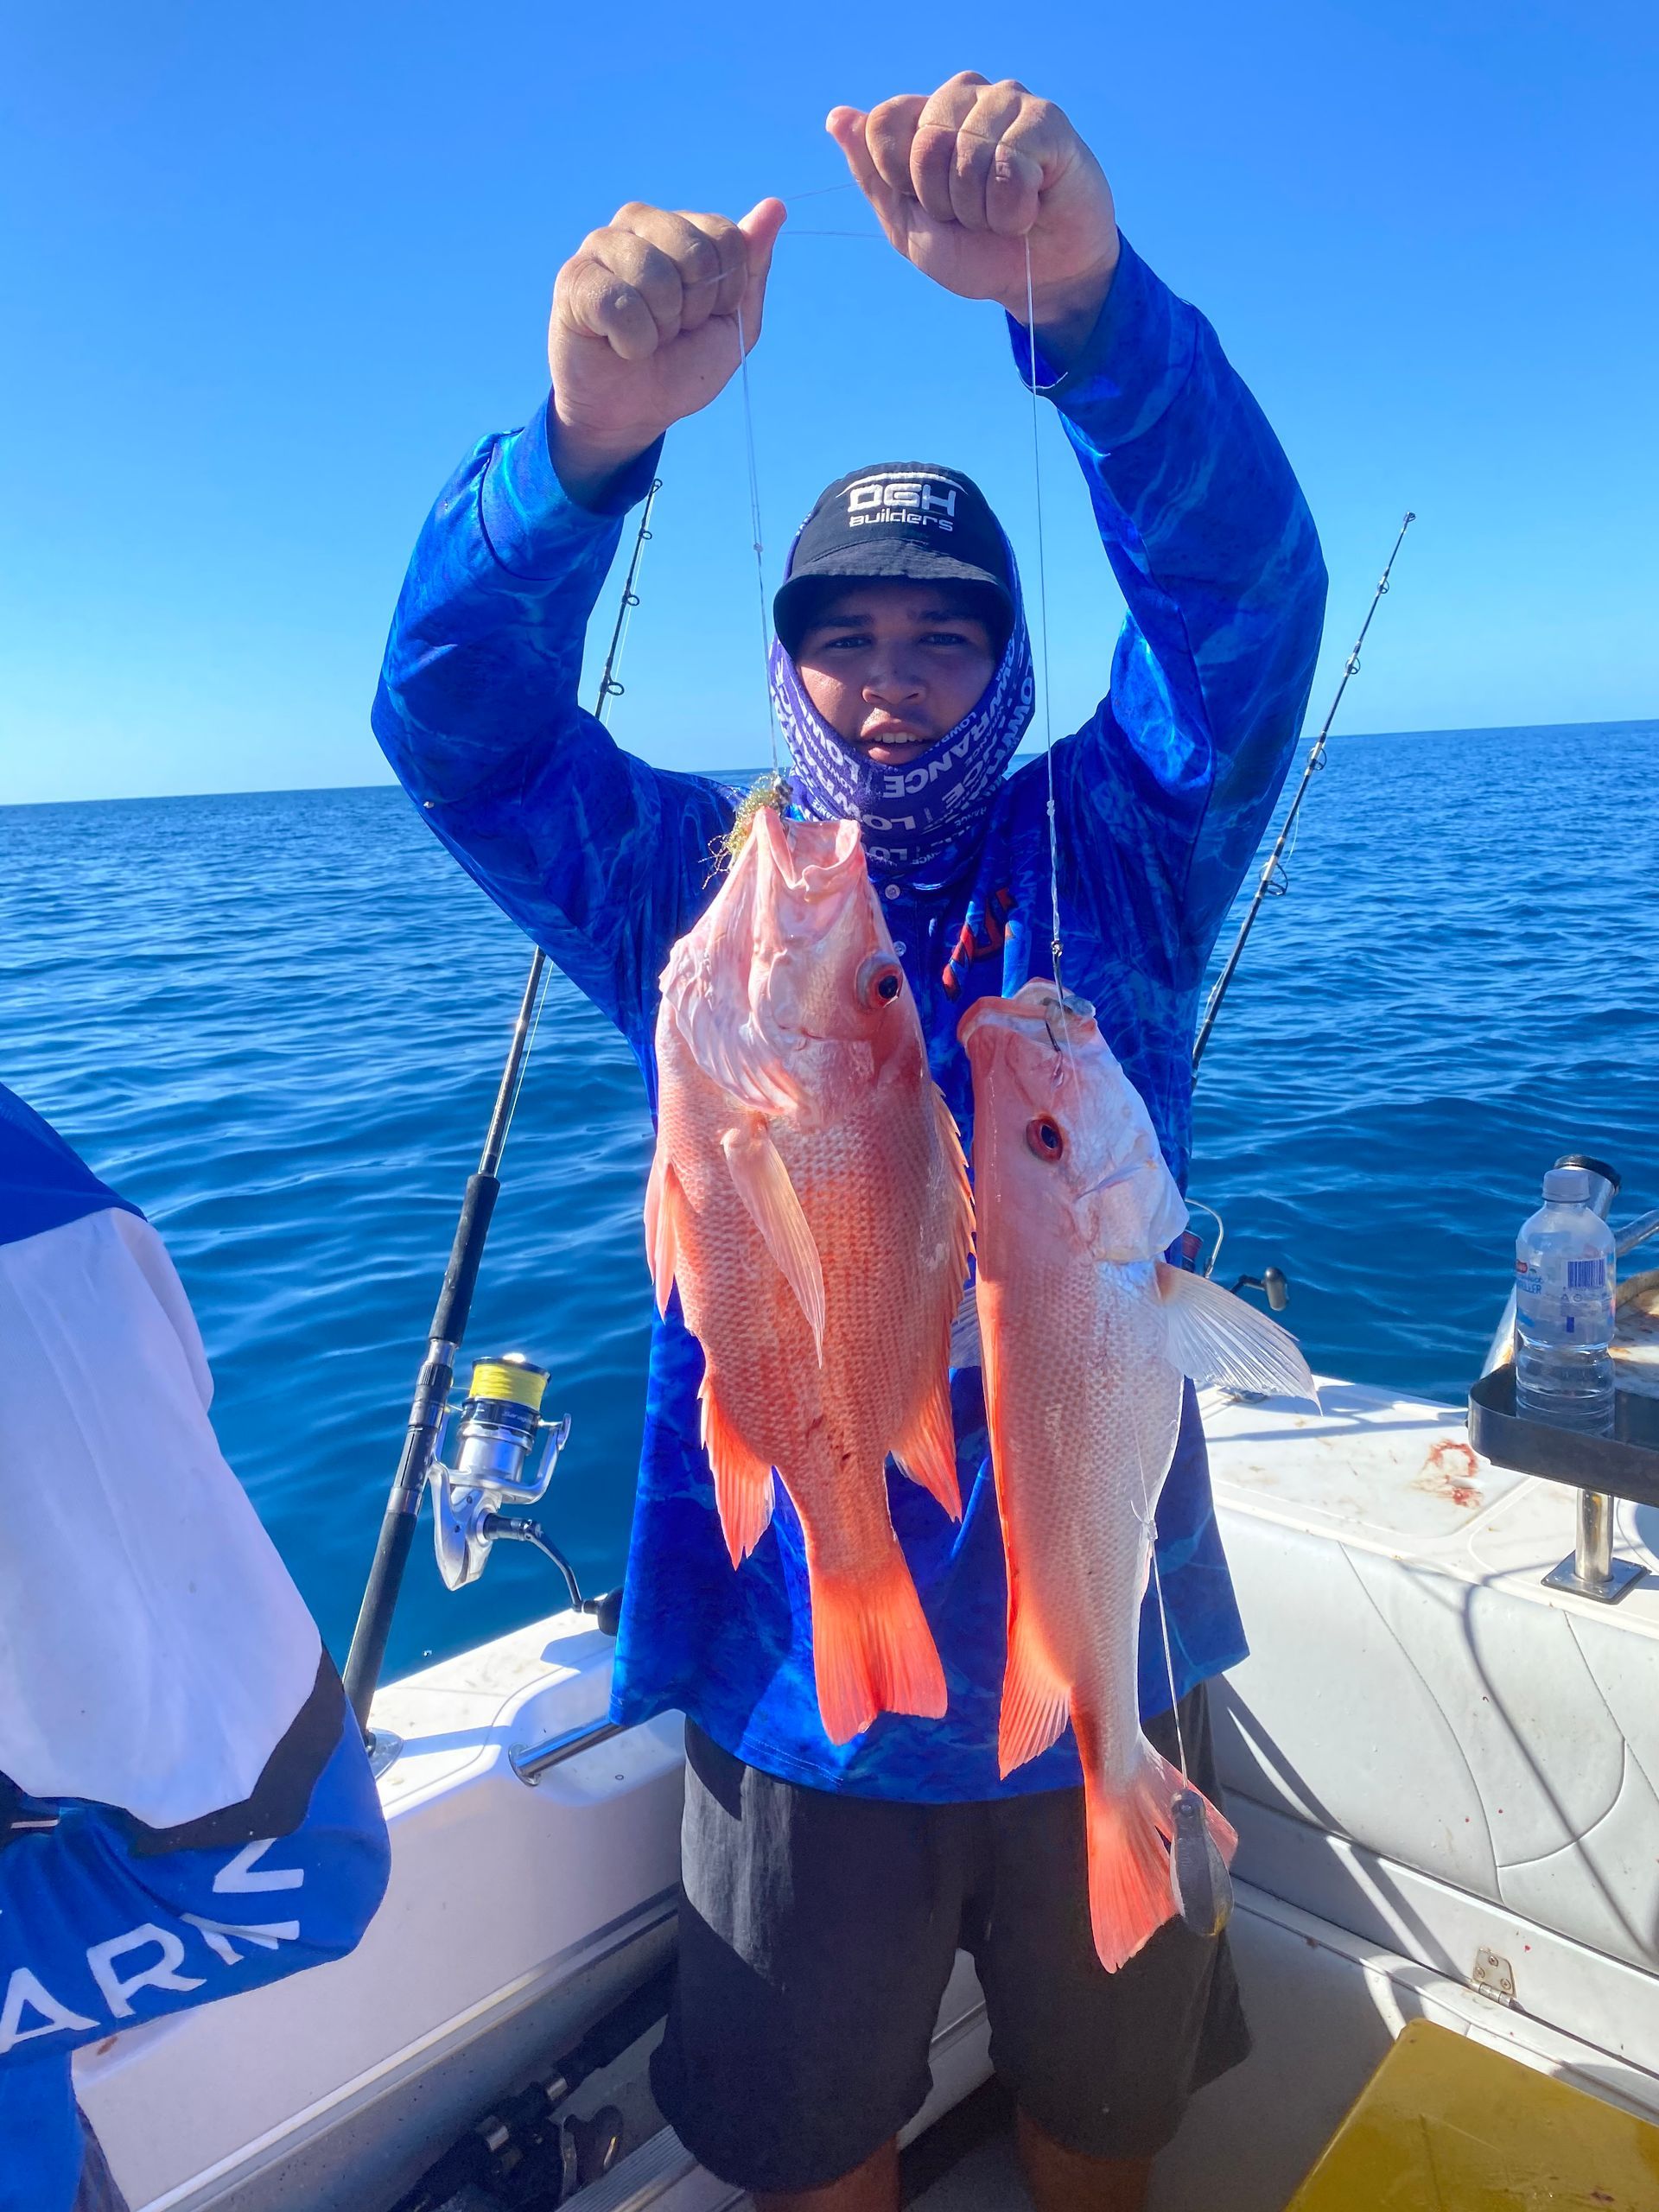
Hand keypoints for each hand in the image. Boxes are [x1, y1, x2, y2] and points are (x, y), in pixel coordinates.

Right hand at [549, 198, 786, 503]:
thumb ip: (753, 267)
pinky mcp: (574, 277)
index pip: (728, 238)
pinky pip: (620, 304)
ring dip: (660, 327)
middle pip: (695, 252)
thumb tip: (775, 207)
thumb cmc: (680, 366)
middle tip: (672, 330)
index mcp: (683, 228)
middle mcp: (641, 222)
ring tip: (644, 336)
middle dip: (694, 309)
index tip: (703, 317)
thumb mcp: (733, 323)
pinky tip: (617, 344)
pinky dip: (631, 342)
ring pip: (656, 276)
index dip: (726, 293)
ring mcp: (603, 244)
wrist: (632, 413)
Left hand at [828, 74, 1118, 364]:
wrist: (1039, 282)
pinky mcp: (1047, 120)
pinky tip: (1030, 209)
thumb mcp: (909, 226)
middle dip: (944, 200)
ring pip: (969, 151)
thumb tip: (837, 117)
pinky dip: (1014, 207)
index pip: (884, 122)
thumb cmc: (977, 253)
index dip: (899, 178)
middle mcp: (963, 97)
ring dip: (982, 208)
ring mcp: (1006, 102)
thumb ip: (872, 175)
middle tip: (972, 216)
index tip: (928, 207)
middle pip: (925, 141)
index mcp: (924, 118)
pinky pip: (1012, 161)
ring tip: (1003, 214)